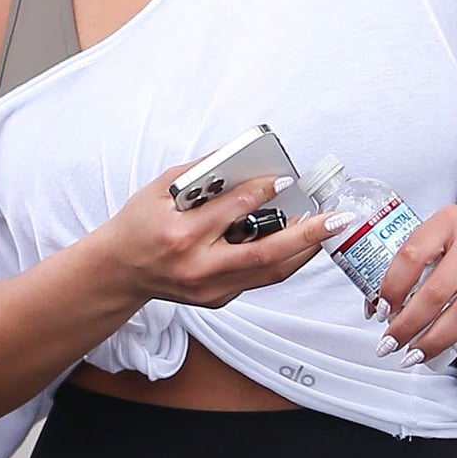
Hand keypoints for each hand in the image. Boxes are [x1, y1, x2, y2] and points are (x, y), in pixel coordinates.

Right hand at [100, 164, 334, 310]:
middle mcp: (199, 265)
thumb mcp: (162, 189)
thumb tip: (245, 157)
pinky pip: (260, 278)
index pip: (234, 208)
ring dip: (303, 250)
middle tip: (337, 218)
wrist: (119, 271)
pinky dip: (282, 260)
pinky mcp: (219, 299)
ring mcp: (211, 288)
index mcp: (181, 233)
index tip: (285, 178)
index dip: (264, 190)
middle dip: (307, 233)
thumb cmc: (139, 224)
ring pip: (270, 271)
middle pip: (265, 251)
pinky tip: (297, 242)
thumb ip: (204, 174)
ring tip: (325, 229)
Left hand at [371, 199, 456, 372]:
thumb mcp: (451, 227)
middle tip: (391, 343)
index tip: (381, 310)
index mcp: (450, 221)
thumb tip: (383, 299)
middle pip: (436, 291)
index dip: (391, 287)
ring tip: (417, 355)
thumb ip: (423, 254)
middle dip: (407, 324)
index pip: (412, 255)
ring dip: (437, 340)